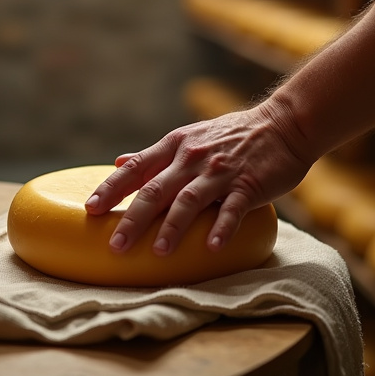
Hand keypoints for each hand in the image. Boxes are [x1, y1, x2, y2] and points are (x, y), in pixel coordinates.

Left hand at [84, 100, 313, 256]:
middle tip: (115, 245)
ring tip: (158, 251)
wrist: (284, 124)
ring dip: (173, 227)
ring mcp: (221, 172)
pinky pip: (232, 208)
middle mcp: (192, 158)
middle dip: (133, 219)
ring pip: (189, 201)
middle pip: (156, 190)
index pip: (136, 168)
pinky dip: (221, 227)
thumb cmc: (233, 136)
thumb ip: (155, 154)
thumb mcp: (190, 137)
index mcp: (175, 146)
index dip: (111, 189)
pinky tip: (212, 247)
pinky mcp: (249, 184)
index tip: (90, 209)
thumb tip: (119, 162)